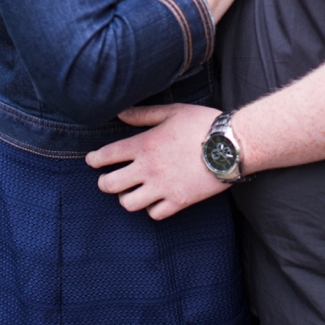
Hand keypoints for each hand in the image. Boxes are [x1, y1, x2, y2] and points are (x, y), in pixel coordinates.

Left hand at [86, 103, 227, 219]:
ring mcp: (162, 187)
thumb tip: (119, 113)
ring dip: (127, 198)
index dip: (94, 159)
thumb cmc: (203, 124)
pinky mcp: (178, 201)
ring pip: (127, 203)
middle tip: (110, 179)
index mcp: (144, 145)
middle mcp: (148, 168)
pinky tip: (156, 199)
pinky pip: (154, 214)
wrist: (232, 144)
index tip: (92, 161)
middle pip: (109, 185)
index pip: (106, 156)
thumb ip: (143, 115)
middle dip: (105, 182)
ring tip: (133, 191)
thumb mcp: (173, 111)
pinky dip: (152, 208)